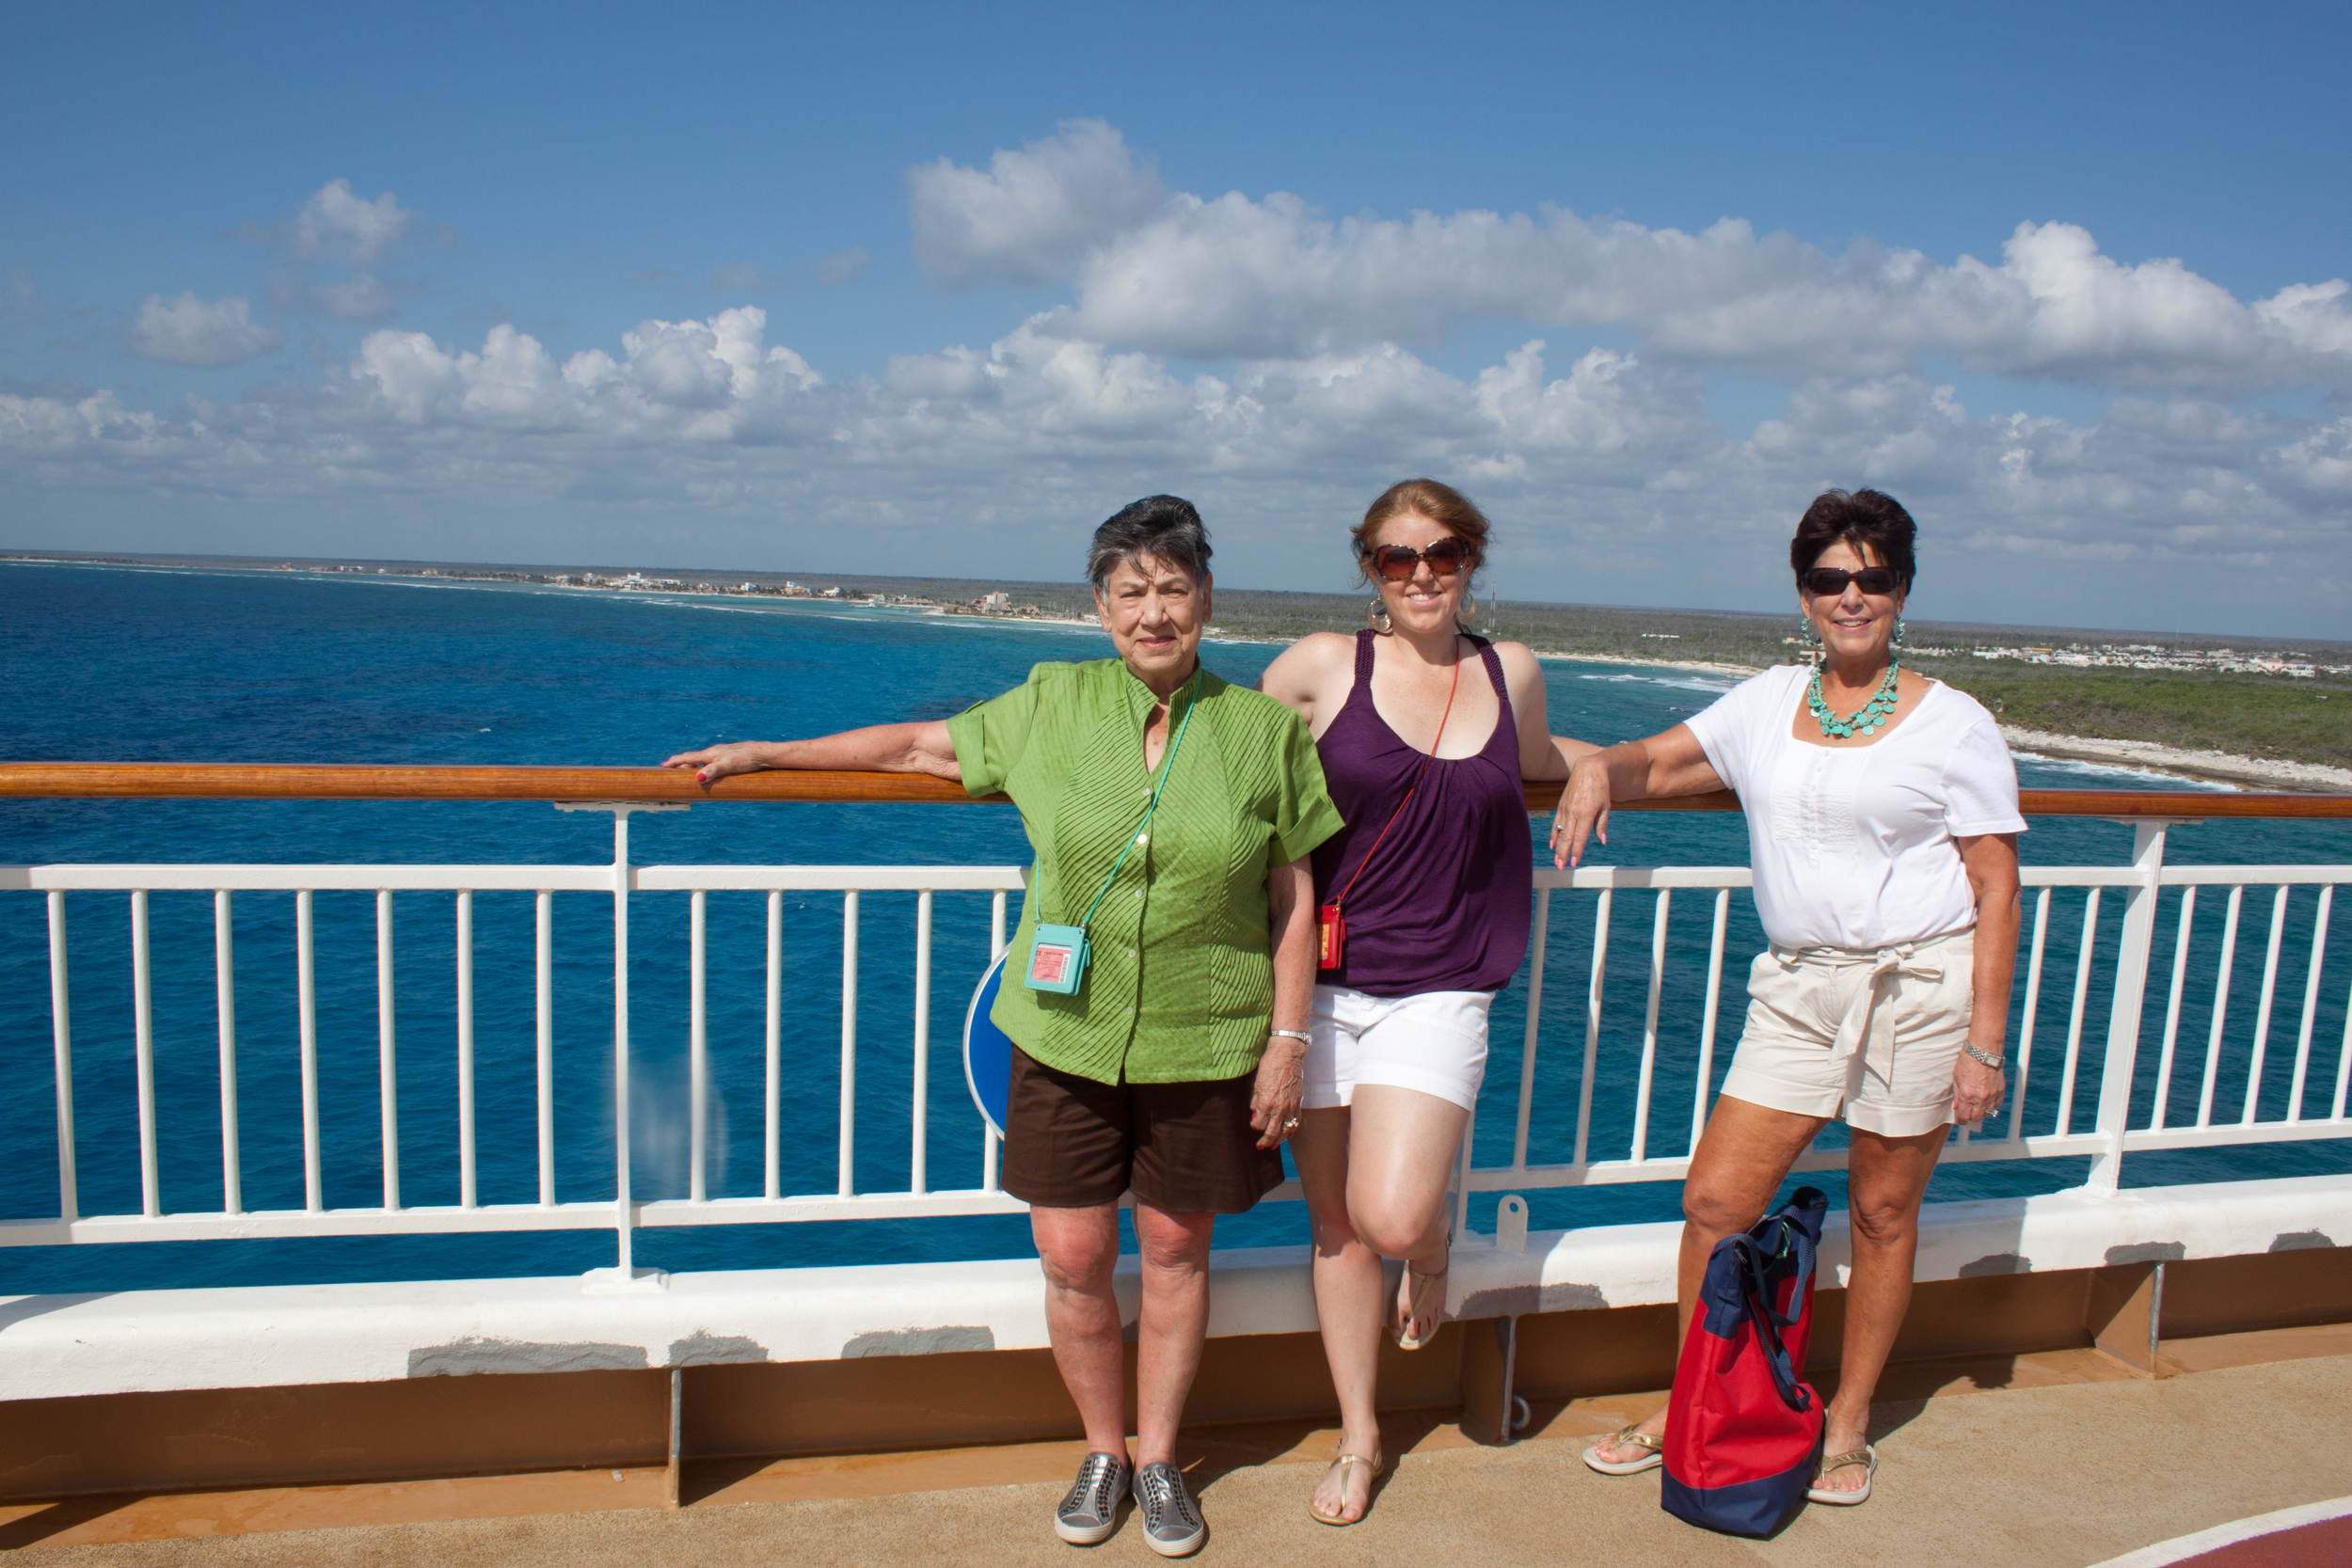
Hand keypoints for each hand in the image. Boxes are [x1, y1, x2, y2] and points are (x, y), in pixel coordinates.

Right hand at [661, 742, 770, 783]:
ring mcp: (721, 754)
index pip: (688, 758)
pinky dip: (702, 765)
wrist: (763, 754)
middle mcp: (714, 752)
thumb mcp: (728, 766)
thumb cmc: (746, 759)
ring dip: (691, 764)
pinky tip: (707, 769)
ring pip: (701, 759)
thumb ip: (713, 771)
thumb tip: (697, 778)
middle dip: (680, 763)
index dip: (675, 762)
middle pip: (692, 758)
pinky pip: (710, 761)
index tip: (663, 765)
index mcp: (710, 754)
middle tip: (669, 767)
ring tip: (684, 770)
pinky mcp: (729, 757)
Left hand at [1249, 1035, 1306, 1149]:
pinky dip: (1292, 1129)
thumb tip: (1255, 1113)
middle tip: (1261, 1146)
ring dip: (1279, 1140)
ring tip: (1274, 1145)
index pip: (1259, 1123)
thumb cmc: (1270, 1065)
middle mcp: (1279, 1108)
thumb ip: (1256, 1100)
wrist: (1287, 1055)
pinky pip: (1296, 1121)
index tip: (1253, 1122)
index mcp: (1266, 1103)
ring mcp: (1290, 1106)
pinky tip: (1288, 1134)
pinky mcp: (1298, 1102)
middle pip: (1272, 1132)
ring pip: (1286, 1130)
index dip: (1255, 1125)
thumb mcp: (1257, 1083)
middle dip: (1266, 1141)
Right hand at [1549, 752, 1614, 868]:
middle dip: (1563, 854)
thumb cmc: (1601, 787)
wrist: (1589, 768)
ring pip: (1560, 832)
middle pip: (1567, 837)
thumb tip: (1602, 841)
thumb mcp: (1606, 805)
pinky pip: (1556, 822)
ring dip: (1558, 847)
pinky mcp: (1561, 805)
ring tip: (1556, 860)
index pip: (1580, 837)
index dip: (1576, 851)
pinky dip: (1554, 834)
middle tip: (1561, 867)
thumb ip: (1602, 824)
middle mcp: (1573, 812)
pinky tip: (1553, 844)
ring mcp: (1565, 808)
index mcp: (1586, 813)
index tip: (1573, 863)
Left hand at [1950, 1052, 2005, 1128]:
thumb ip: (1957, 1095)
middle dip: (1971, 1117)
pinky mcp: (2000, 1091)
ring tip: (1977, 1106)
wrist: (1983, 1052)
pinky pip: (1997, 1105)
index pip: (1964, 1117)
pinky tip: (1987, 1101)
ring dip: (1982, 1112)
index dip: (1961, 1120)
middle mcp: (1981, 1098)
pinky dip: (1992, 1105)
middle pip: (1977, 1118)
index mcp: (1967, 1096)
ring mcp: (1992, 1095)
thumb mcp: (1956, 1078)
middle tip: (1968, 1113)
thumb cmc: (1967, 1062)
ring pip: (1988, 1113)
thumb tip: (1955, 1107)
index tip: (1961, 1119)